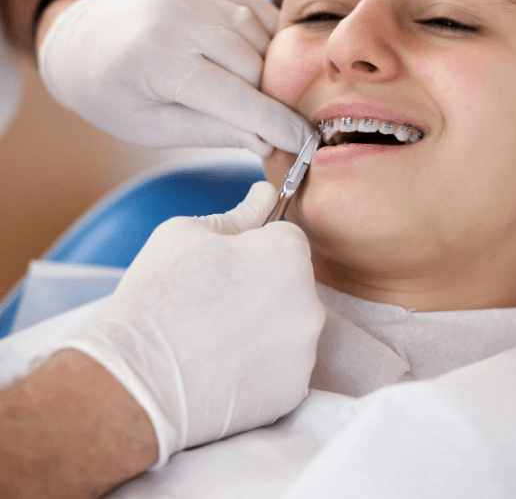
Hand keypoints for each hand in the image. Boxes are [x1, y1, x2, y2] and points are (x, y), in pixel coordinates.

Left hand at [36, 0, 311, 155]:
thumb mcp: (152, 127)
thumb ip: (212, 132)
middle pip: (256, 68)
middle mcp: (179, 16)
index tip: (306, 143)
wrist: (85, 35)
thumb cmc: (116, 92)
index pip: (237, 98)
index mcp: (156, 60)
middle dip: (264, 99)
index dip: (277, 124)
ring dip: (264, 70)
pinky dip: (263, 42)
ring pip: (264, 41)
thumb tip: (268, 142)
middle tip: (258, 121)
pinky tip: (241, 57)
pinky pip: (261, 15)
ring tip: (239, 87)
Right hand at [61, 181, 325, 466]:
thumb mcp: (187, 234)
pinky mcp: (293, 391)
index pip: (287, 237)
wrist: (133, 386)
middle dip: (265, 286)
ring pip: (290, 326)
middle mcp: (310, 303)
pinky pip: (284, 367)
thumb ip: (240, 213)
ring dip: (265, 327)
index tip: (224, 267)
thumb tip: (265, 194)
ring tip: (216, 339)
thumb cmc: (156, 299)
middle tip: (215, 304)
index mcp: (289, 256)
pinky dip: (262, 366)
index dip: (255, 247)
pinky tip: (224, 368)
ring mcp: (304, 352)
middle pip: (294, 283)